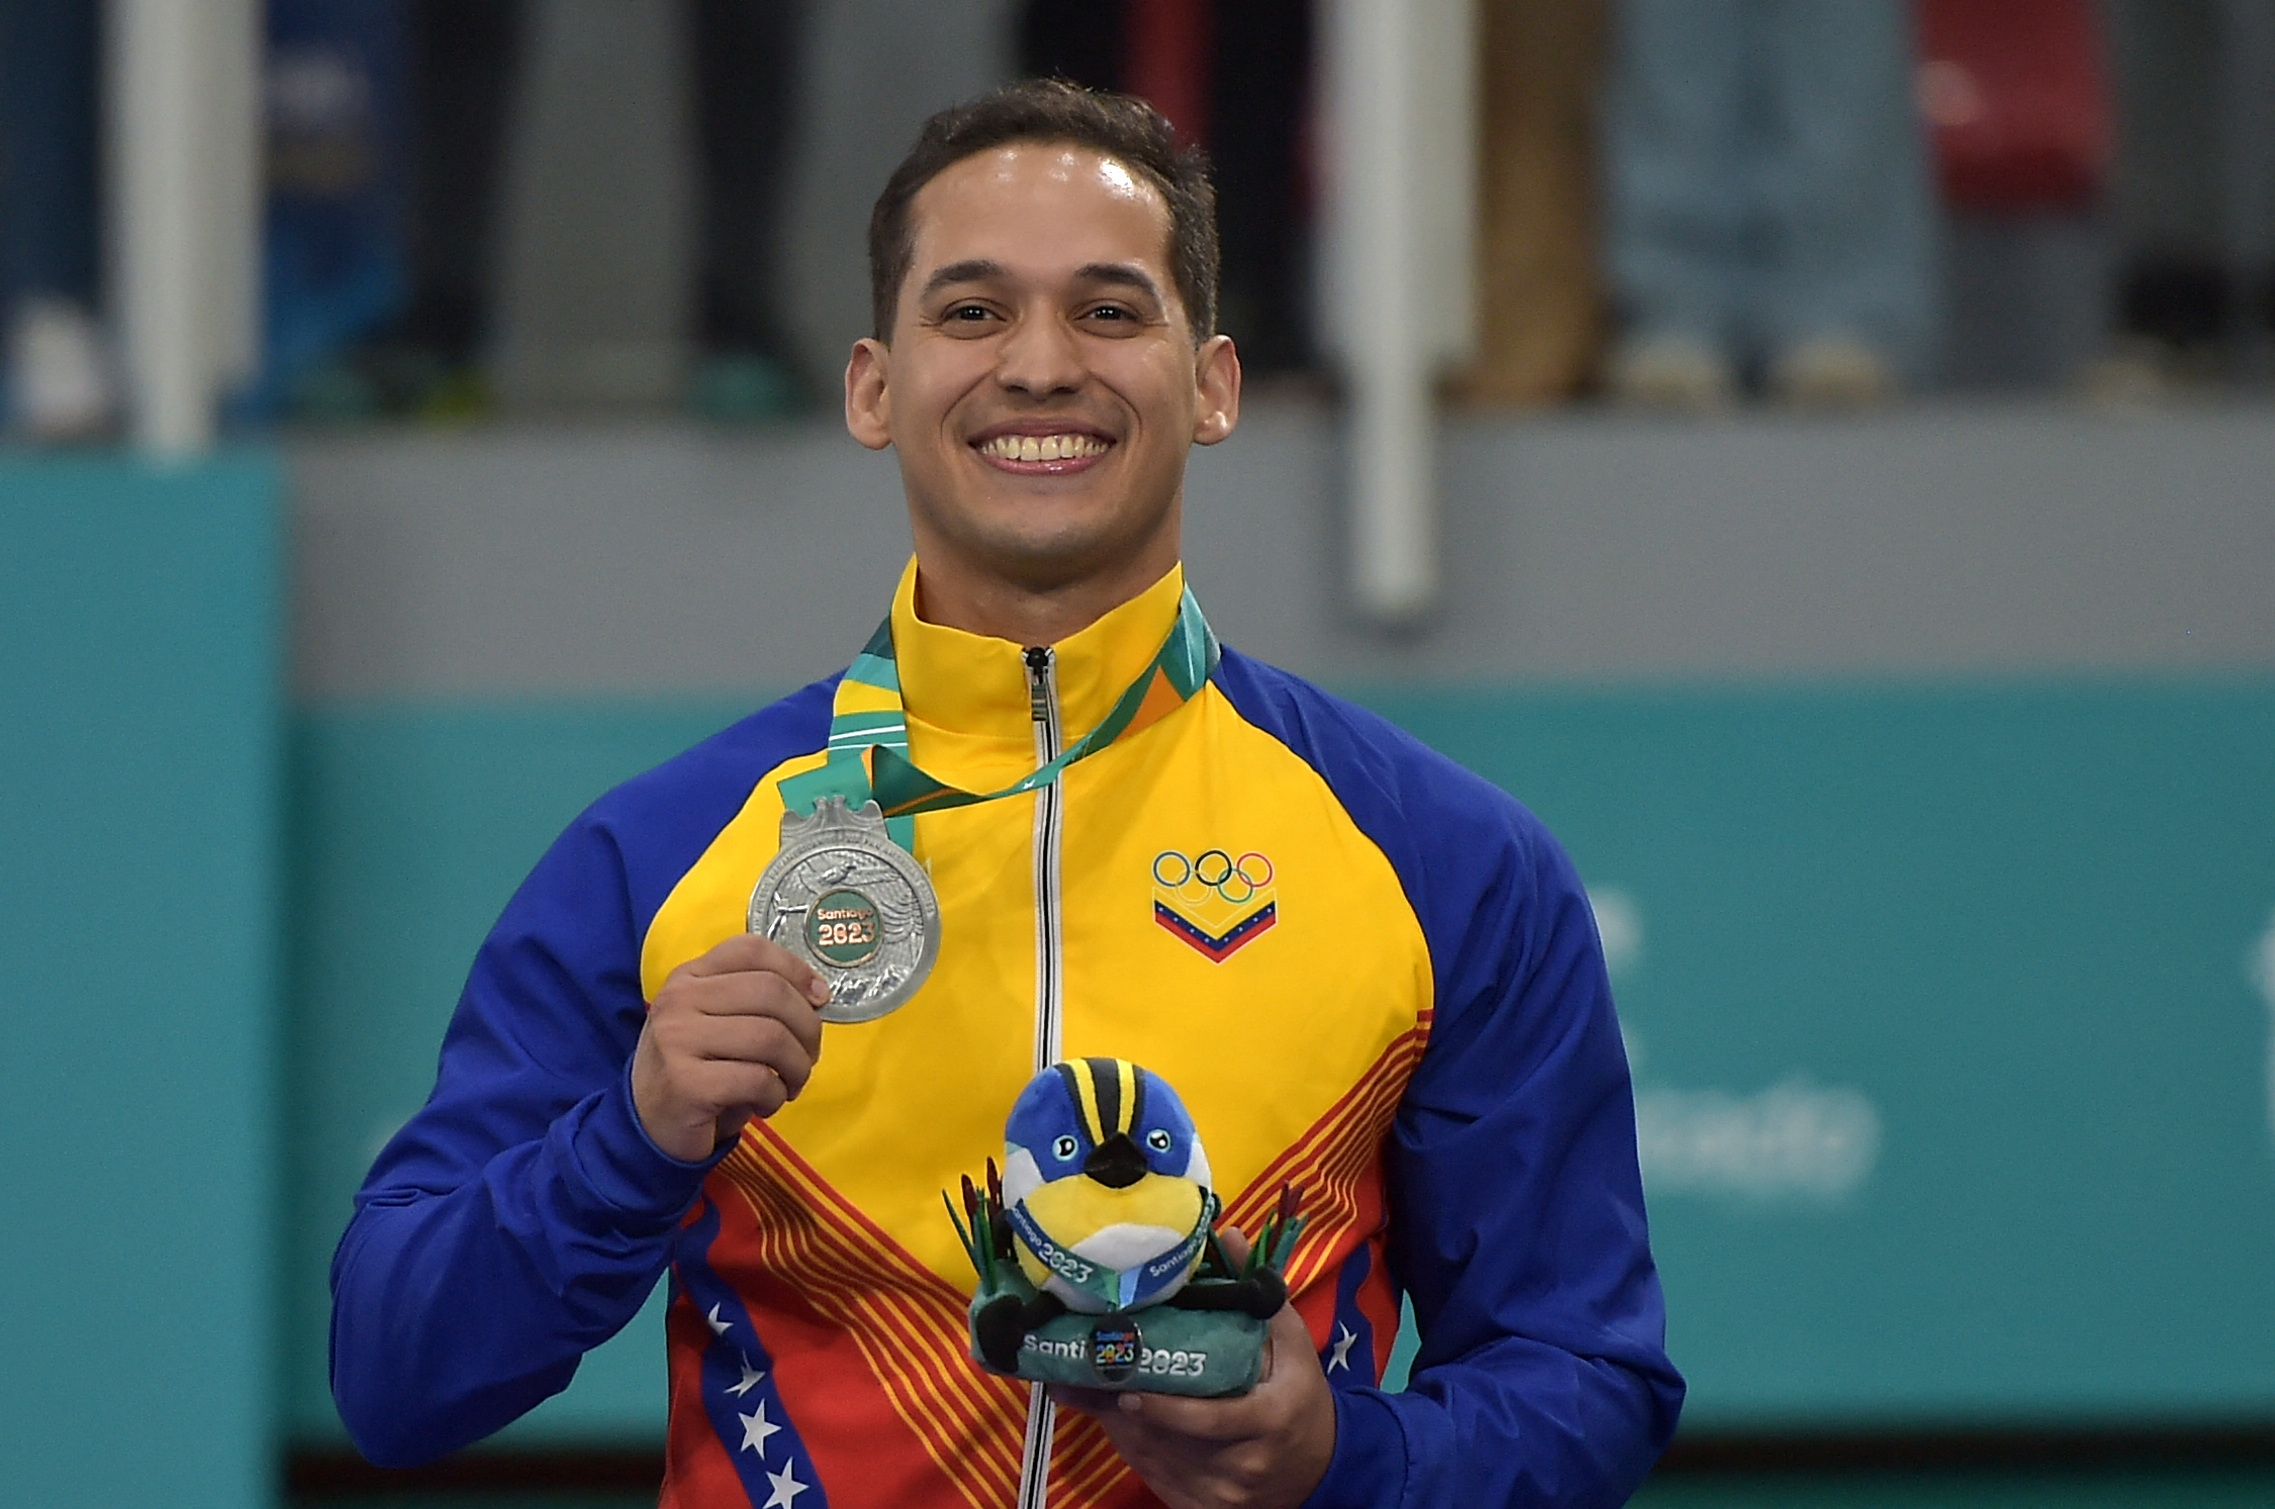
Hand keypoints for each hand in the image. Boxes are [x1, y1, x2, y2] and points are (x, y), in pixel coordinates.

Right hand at [630, 933, 827, 1160]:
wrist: (646, 1124)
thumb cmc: (695, 1069)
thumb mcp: (715, 1021)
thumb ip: (755, 1000)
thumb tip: (818, 995)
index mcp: (689, 976)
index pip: (752, 949)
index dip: (797, 969)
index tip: (820, 998)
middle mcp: (679, 999)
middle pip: (771, 991)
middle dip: (808, 1028)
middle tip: (808, 1057)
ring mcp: (678, 1039)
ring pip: (771, 1037)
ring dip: (797, 1068)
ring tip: (789, 1085)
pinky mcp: (686, 1083)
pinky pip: (758, 1079)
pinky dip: (776, 1096)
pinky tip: (764, 1105)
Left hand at [1051, 1229, 1336, 1508]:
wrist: (1319, 1470)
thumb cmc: (1299, 1396)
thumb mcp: (1292, 1344)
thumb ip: (1258, 1294)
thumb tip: (1225, 1235)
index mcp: (1269, 1419)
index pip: (1211, 1421)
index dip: (1166, 1410)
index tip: (1126, 1390)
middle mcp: (1242, 1464)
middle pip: (1169, 1441)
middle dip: (1120, 1409)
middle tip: (1076, 1376)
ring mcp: (1220, 1493)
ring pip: (1154, 1459)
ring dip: (1116, 1425)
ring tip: (1077, 1389)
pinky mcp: (1201, 1507)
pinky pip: (1154, 1477)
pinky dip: (1129, 1446)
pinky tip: (1109, 1417)